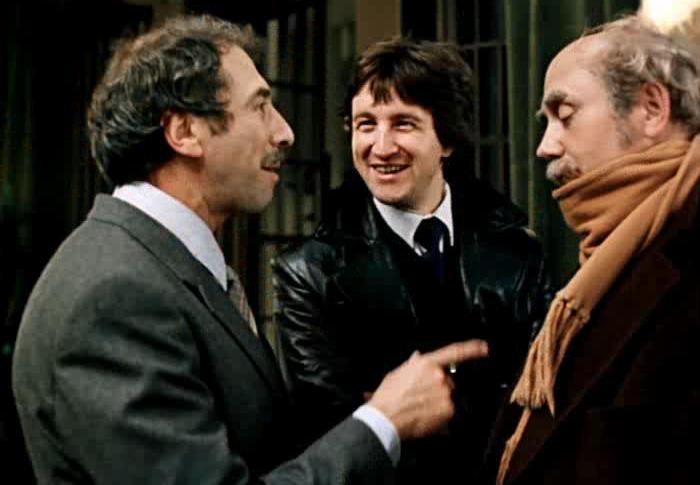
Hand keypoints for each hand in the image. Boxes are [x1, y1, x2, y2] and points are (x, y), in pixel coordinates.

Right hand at [368, 340, 487, 439]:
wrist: (386, 417)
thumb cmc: (388, 396)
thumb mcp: (397, 373)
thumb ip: (412, 365)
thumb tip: (417, 358)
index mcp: (426, 363)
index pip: (454, 352)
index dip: (471, 348)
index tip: (484, 347)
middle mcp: (439, 376)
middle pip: (448, 380)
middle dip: (439, 388)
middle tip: (422, 397)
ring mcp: (445, 393)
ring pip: (448, 397)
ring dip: (439, 402)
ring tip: (420, 408)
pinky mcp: (448, 410)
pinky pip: (448, 411)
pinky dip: (440, 415)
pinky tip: (424, 416)